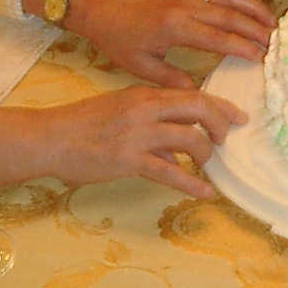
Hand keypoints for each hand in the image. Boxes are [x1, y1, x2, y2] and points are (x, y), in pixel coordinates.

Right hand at [12, 87, 246, 198]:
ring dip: (206, 153)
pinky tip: (205, 193)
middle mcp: (145, 109)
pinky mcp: (129, 159)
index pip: (192, 93)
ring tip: (209, 164)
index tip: (237, 116)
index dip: (220, 105)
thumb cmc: (81, 125)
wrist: (50, 137)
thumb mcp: (120, 111)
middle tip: (227, 139)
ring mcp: (138, 134)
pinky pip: (170, 172)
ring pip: (189, 138)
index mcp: (144, 94)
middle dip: (221, 123)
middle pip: (198, 108)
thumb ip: (151, 124)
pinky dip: (192, 183)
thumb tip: (177, 149)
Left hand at [79, 0, 276, 88]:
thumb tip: (198, 94)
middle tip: (277, 44)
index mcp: (176, 27)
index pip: (217, 38)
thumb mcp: (141, 67)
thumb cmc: (122, 42)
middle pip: (230, 17)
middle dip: (255, 30)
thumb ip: (171, 79)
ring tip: (275, 23)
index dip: (241, 47)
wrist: (106, 13)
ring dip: (255, 9)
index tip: (261, 57)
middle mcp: (187, 8)